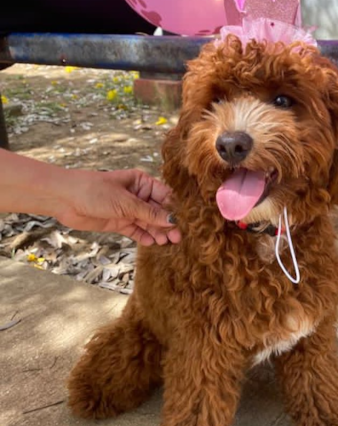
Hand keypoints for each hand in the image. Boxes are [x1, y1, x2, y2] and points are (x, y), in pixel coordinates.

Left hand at [55, 169, 181, 245]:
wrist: (64, 199)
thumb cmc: (94, 190)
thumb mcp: (125, 202)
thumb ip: (149, 214)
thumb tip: (172, 221)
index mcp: (141, 182)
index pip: (164, 196)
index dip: (174, 209)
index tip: (184, 221)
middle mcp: (138, 195)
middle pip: (158, 211)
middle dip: (167, 223)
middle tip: (177, 237)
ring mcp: (128, 210)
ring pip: (148, 222)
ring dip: (158, 232)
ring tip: (166, 242)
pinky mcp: (120, 222)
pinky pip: (136, 230)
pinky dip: (144, 236)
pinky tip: (153, 243)